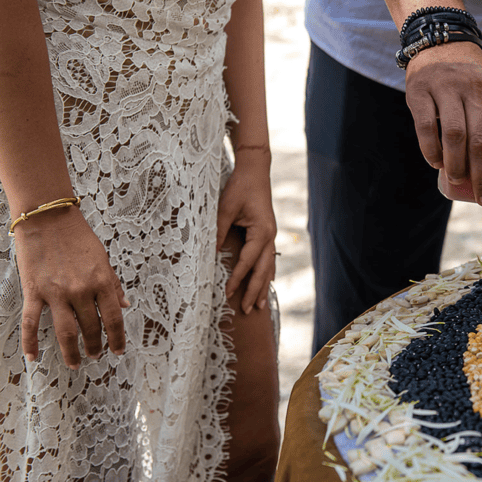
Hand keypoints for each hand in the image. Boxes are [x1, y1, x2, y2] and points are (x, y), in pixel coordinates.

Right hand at [14, 207, 127, 368]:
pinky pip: (31, 323)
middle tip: (96, 355)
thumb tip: (125, 304)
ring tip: (76, 363)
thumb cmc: (78, 236)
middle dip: (95, 345)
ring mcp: (57, 293)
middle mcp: (81, 290)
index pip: (113, 318)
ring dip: (72, 351)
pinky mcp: (34, 291)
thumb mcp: (103, 258)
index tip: (118, 350)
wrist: (48, 218)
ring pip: (65, 331)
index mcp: (101, 282)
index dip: (117, 338)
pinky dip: (30, 342)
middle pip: (90, 327)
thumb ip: (113, 283)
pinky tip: (33, 357)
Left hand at [217, 149, 276, 313]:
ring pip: (268, 267)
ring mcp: (271, 236)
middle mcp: (270, 237)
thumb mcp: (226, 208)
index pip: (248, 262)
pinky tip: (266, 282)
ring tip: (259, 305)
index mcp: (262, 232)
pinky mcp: (267, 233)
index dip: (237, 278)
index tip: (227, 293)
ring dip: (263, 286)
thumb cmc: (240, 187)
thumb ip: (219, 230)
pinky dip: (266, 273)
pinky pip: (268, 259)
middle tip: (247, 310)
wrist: (255, 171)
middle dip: (255, 291)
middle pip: (263, 270)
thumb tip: (210, 253)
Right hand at [405, 42, 481, 206]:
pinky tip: (436, 163)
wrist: (442, 43)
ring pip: (455, 136)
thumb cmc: (474, 82)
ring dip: (457, 165)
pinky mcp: (421, 91)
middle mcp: (478, 91)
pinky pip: (426, 127)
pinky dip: (431, 150)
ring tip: (458, 180)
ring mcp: (448, 89)